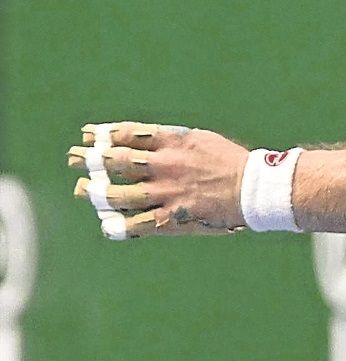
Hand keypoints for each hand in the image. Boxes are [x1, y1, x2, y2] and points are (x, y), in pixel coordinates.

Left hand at [69, 121, 248, 237]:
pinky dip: (119, 226)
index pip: (126, 134)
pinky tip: (108, 225)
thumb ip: (170, 140)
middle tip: (74, 158)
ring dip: (96, 192)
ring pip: (119, 194)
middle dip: (90, 159)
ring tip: (83, 190)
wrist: (256, 188)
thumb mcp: (200, 139)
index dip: (103, 134)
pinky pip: (138, 223)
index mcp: (172, 142)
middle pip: (115, 161)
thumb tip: (140, 141)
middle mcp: (164, 165)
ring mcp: (166, 192)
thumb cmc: (231, 162)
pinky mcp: (173, 216)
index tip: (88, 135)